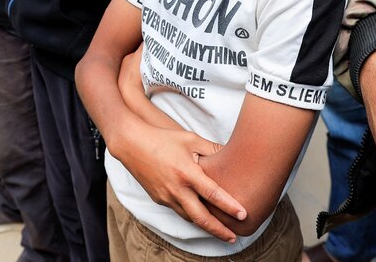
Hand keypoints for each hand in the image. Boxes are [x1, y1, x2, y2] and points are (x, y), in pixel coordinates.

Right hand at [116, 123, 243, 242]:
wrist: (131, 144)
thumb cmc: (162, 139)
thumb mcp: (190, 139)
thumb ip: (211, 148)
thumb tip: (230, 153)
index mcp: (186, 172)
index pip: (213, 194)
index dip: (229, 206)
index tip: (244, 215)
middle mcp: (176, 189)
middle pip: (201, 218)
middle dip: (219, 230)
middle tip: (233, 238)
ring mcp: (166, 196)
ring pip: (189, 218)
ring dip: (205, 226)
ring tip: (221, 231)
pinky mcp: (158, 199)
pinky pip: (179, 210)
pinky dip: (191, 215)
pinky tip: (200, 215)